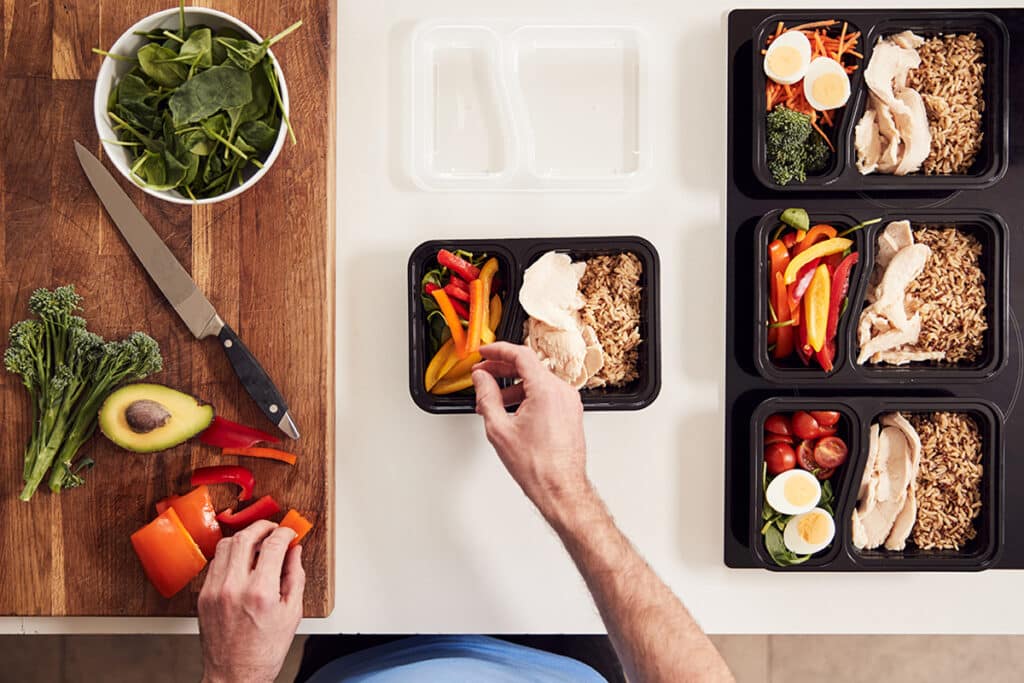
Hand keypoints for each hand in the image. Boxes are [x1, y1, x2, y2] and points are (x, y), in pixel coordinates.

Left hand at [198, 521, 304, 682]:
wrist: (235, 676)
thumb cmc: (264, 652)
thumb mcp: (292, 613)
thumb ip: (294, 576)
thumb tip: (294, 552)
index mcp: (260, 592)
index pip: (273, 545)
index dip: (284, 533)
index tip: (289, 533)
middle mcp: (234, 587)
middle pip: (245, 537)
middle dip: (263, 527)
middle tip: (273, 529)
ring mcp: (215, 590)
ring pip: (226, 545)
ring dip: (244, 537)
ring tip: (257, 542)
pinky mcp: (203, 596)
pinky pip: (215, 563)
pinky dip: (229, 555)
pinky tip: (241, 560)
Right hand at [472, 342, 591, 518]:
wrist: (560, 488)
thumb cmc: (537, 466)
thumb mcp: (499, 428)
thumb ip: (487, 396)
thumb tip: (481, 378)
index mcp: (547, 390)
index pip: (521, 355)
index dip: (498, 350)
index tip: (483, 352)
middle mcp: (562, 392)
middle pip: (529, 367)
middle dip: (501, 369)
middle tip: (481, 375)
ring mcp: (569, 402)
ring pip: (536, 382)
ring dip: (512, 386)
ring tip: (491, 402)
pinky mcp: (570, 412)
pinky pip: (546, 394)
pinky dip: (527, 397)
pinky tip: (510, 411)